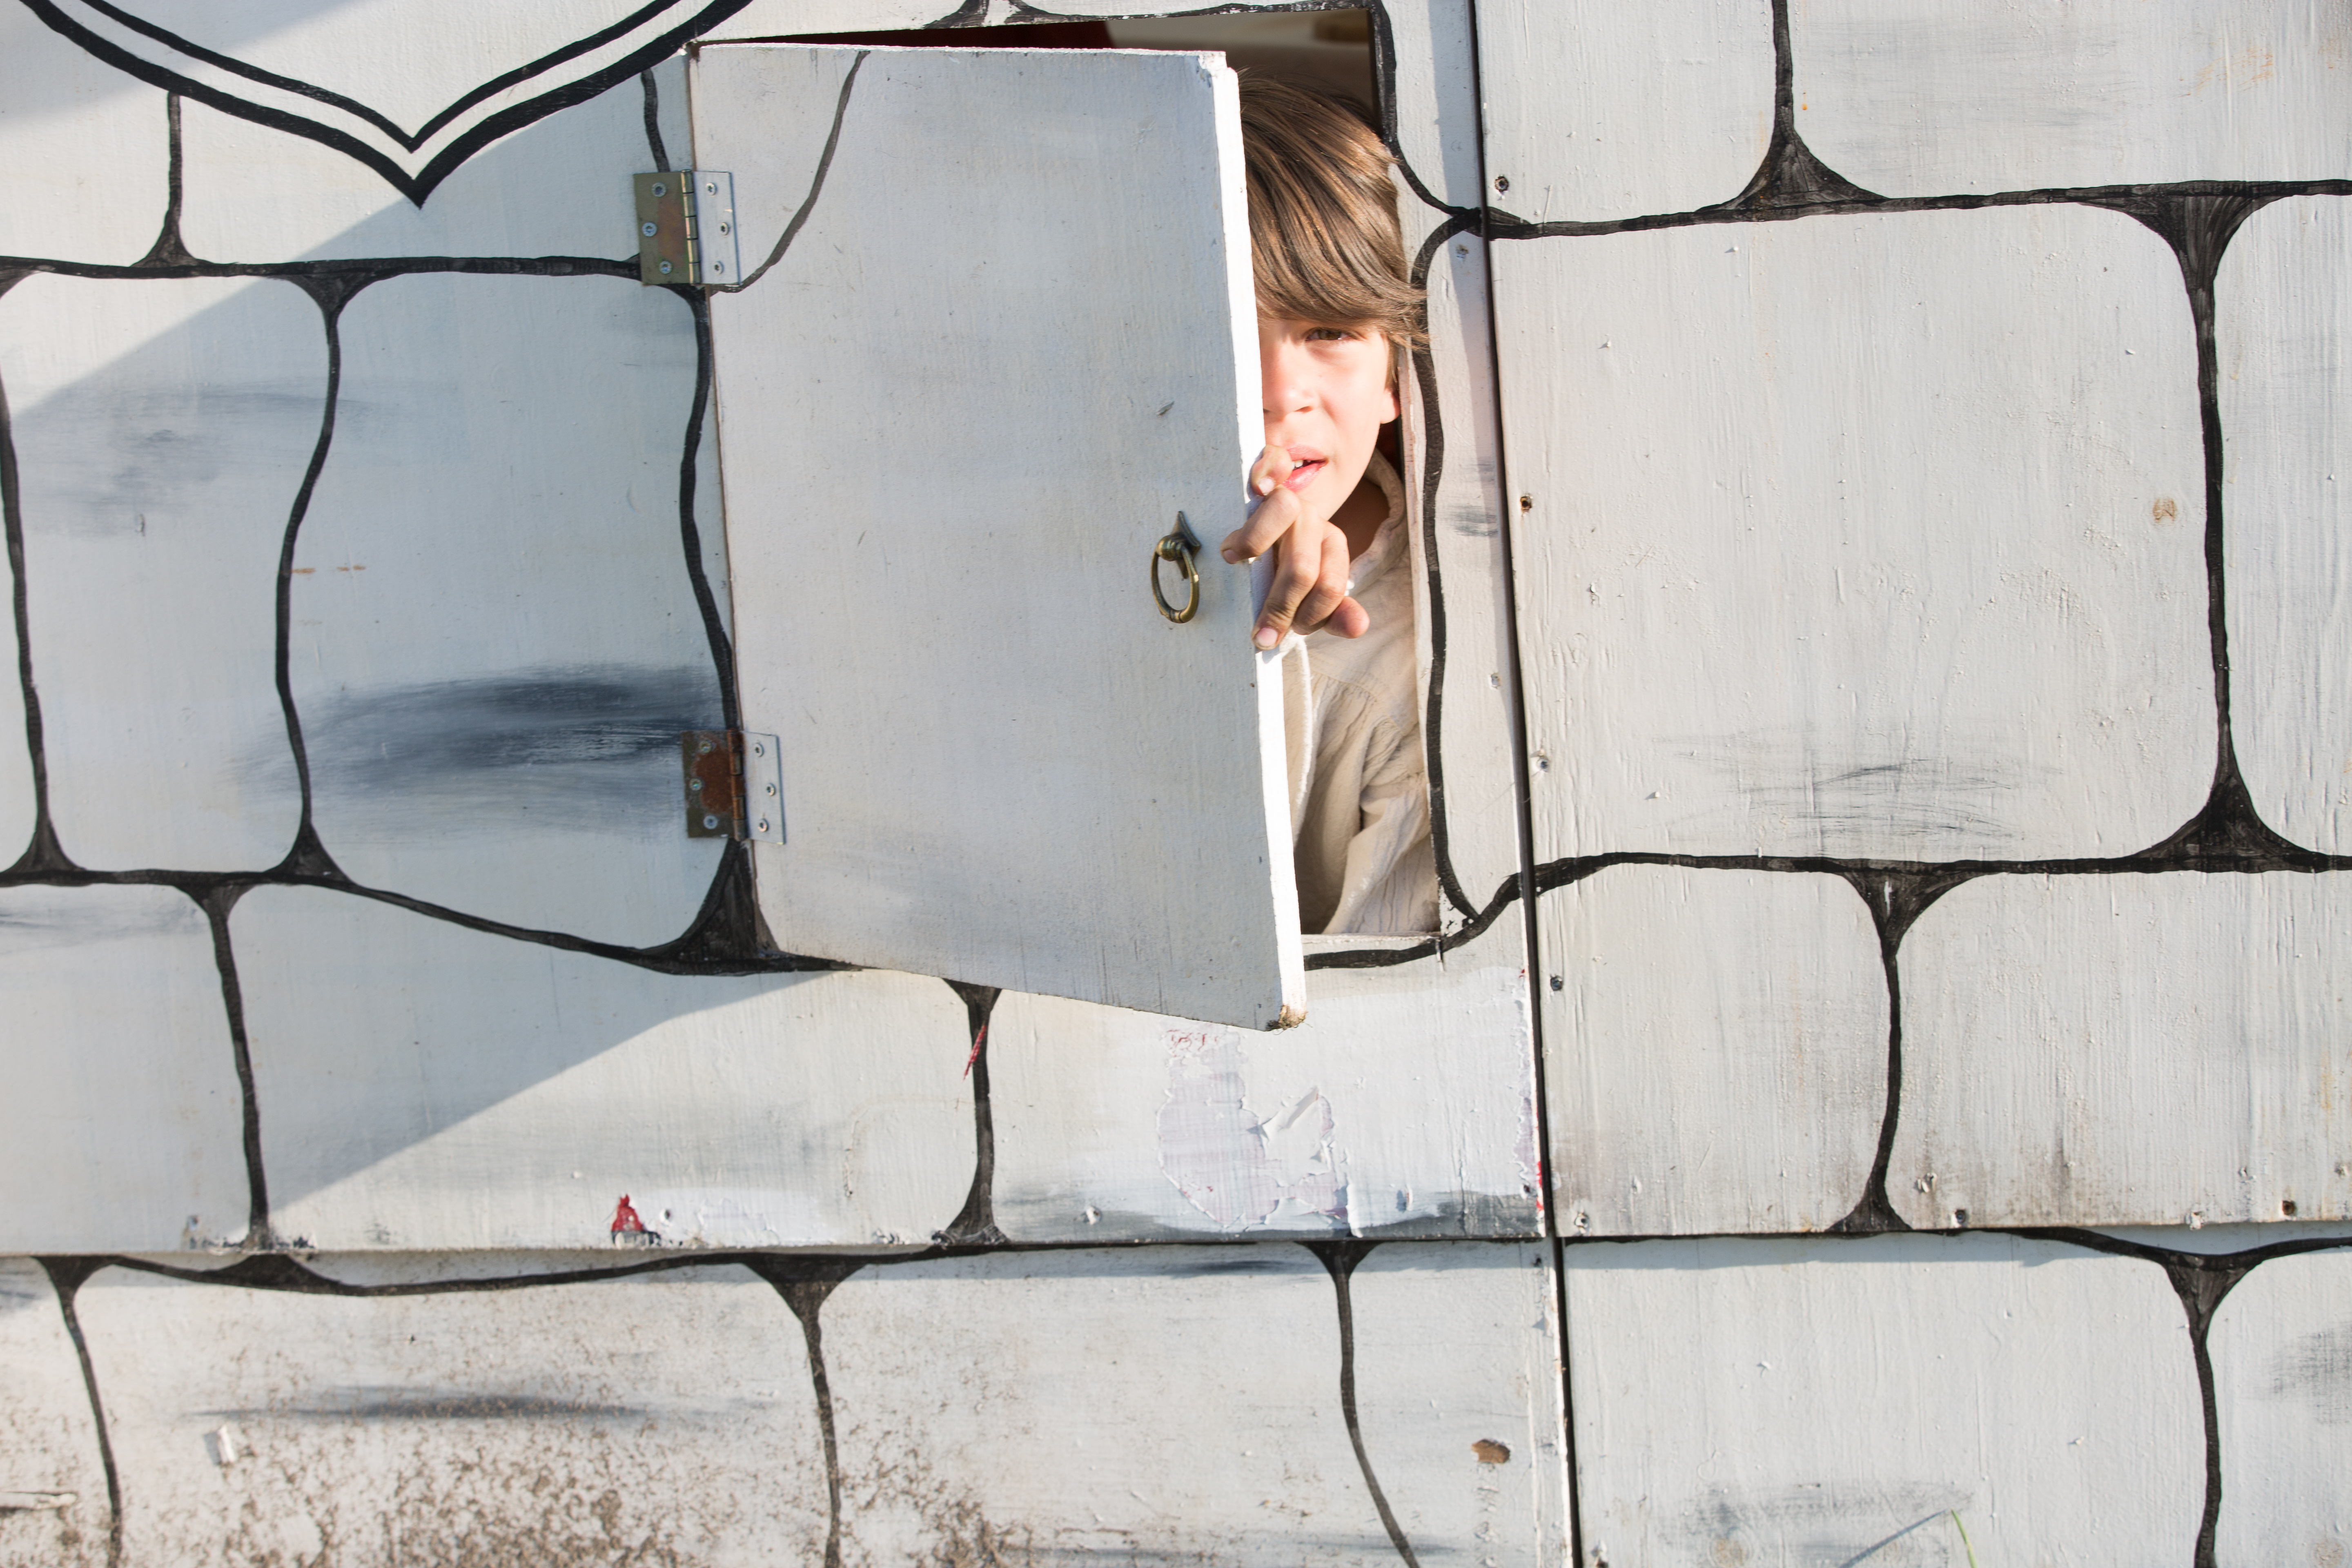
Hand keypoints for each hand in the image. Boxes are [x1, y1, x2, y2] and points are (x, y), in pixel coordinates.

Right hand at [1219, 446, 1370, 648]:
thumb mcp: (1306, 595)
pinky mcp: (1269, 470)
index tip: (1281, 635)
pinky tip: (1256, 487)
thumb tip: (1359, 626)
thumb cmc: (1277, 569)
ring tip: (1232, 558)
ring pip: (1288, 511)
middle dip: (1280, 605)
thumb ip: (1331, 611)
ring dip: (1255, 540)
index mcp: (1329, 548)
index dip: (1309, 616)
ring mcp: (1290, 496)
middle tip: (1259, 632)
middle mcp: (1314, 521)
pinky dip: (1268, 470)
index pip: (1330, 586)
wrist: (1252, 531)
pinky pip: (1275, 459)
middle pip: (1303, 565)